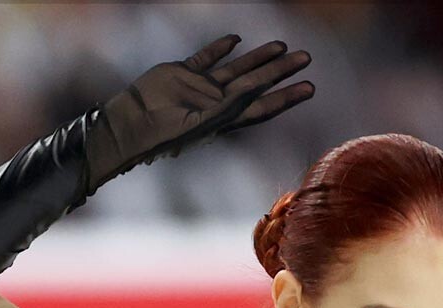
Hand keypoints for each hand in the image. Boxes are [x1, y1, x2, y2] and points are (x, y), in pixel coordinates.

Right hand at [88, 33, 314, 185]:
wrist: (133, 124)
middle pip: (256, 85)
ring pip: (236, 68)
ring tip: (282, 45)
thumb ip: (229, 105)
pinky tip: (235, 39)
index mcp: (226, 120)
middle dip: (281, 72)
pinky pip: (205, 58)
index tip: (309, 88)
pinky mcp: (182, 72)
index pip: (263, 107)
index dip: (286, 97)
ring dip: (259, 57)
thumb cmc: (166, 132)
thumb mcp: (203, 121)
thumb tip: (255, 89)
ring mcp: (200, 88)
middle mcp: (218, 103)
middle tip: (305, 58)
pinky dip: (220, 48)